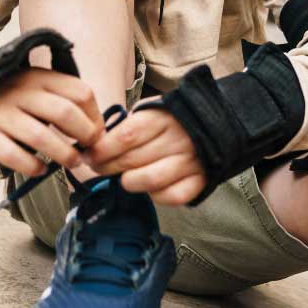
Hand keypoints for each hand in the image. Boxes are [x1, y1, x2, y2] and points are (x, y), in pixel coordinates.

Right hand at [0, 68, 104, 176]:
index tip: (97, 135)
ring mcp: (1, 113)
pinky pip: (13, 155)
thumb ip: (68, 101)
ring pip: (40, 137)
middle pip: (63, 113)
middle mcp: (20, 92)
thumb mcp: (40, 88)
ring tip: (71, 162)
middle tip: (88, 151)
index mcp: (39, 77)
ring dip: (63, 155)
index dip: (95, 117)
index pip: (80, 92)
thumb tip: (100, 131)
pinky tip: (41, 169)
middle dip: (84, 136)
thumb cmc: (15, 100)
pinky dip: (32, 167)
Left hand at [83, 96, 206, 205]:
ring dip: (129, 182)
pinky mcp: (200, 180)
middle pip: (133, 160)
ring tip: (123, 178)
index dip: (103, 149)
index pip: (125, 136)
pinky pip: (172, 196)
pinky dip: (156, 195)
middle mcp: (177, 140)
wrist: (218, 124)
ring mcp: (190, 162)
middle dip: (107, 166)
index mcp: (161, 118)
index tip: (90, 154)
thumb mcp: (151, 111)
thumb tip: (97, 144)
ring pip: (150, 180)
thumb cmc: (173, 119)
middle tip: (98, 167)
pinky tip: (149, 187)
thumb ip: (127, 126)